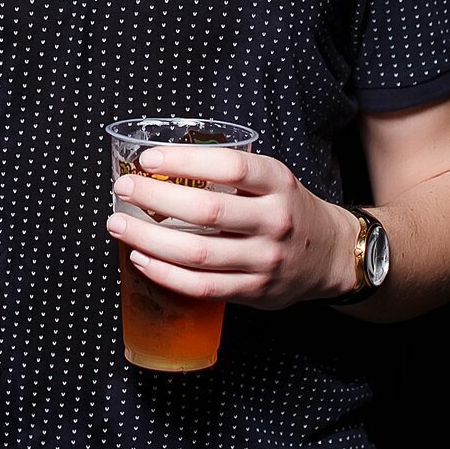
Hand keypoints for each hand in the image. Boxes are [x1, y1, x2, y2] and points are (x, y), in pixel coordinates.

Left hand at [106, 146, 352, 311]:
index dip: (184, 159)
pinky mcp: (254, 291)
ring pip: (197, 253)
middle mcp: (274, 220)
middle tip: (123, 188)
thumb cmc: (288, 209)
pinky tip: (141, 258)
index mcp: (278, 183)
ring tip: (119, 224)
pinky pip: (201, 286)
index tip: (148, 158)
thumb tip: (163, 165)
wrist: (329, 254)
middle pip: (206, 210)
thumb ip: (230, 173)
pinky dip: (165, 274)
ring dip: (148, 238)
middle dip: (155, 197)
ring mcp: (265, 259)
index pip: (229, 165)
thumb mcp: (272, 179)